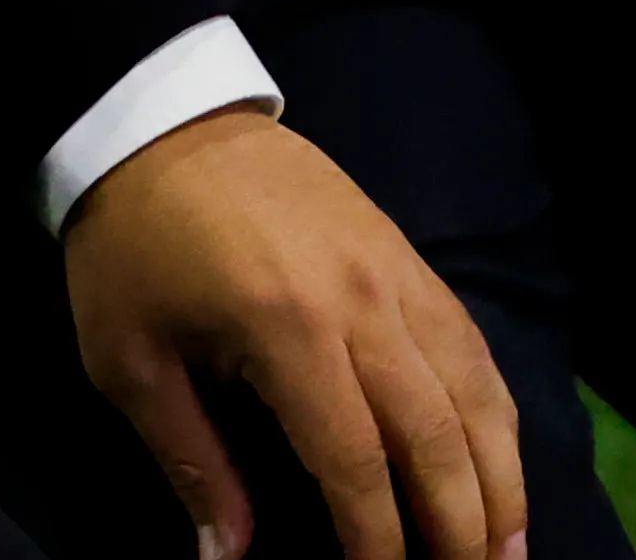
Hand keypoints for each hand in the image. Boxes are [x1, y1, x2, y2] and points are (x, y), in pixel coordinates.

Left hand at [66, 109, 527, 559]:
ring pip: (473, 389)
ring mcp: (395, 272)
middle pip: (436, 435)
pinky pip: (468, 342)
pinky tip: (497, 456)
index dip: (377, 542)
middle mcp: (362, 302)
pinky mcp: (405, 253)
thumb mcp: (127, 358)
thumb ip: (189, 460)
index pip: (355, 463)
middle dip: (461, 526)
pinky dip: (493, 409)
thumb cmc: (132, 244)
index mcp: (287, 329)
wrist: (163, 119)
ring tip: (509, 548)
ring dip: (500, 477)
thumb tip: (229, 557)